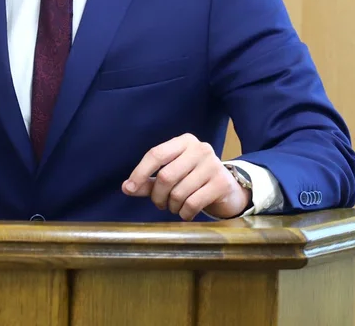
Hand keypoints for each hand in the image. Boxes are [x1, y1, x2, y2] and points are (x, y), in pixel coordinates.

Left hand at [122, 133, 250, 219]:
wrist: (228, 189)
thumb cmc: (193, 179)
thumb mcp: (170, 176)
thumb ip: (148, 181)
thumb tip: (126, 188)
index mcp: (184, 141)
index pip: (156, 154)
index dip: (140, 172)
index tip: (130, 188)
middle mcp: (200, 149)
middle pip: (166, 176)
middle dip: (158, 196)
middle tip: (160, 204)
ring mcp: (213, 165)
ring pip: (179, 192)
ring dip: (171, 206)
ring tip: (174, 207)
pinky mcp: (221, 183)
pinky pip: (193, 203)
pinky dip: (184, 213)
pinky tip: (185, 213)